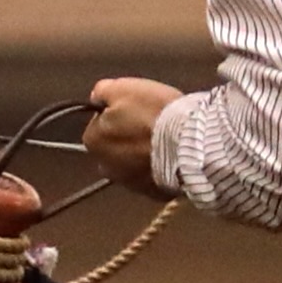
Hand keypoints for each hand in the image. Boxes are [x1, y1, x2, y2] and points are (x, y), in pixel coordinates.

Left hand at [84, 76, 182, 193]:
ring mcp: (129, 184)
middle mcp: (105, 167)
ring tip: (165, 139)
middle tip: (151, 123)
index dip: (118, 113)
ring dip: (143, 152)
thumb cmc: (153, 113)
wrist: (188, 144)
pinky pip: (153, 175)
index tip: (135, 109)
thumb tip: (96, 98)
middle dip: (129, 136)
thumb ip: (102, 91)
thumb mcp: (122, 88)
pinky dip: (159, 166)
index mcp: (93, 141)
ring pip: (133, 162)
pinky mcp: (153, 194)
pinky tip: (172, 154)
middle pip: (115, 146)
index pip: (100, 123)